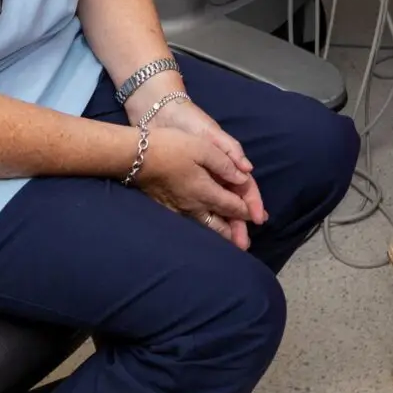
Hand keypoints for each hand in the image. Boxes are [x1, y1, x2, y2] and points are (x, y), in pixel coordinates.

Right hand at [134, 117, 264, 249]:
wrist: (133, 157)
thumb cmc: (170, 148)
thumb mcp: (203, 148)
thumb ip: (224, 165)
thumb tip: (242, 177)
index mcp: (205, 191)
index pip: (231, 206)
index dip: (247, 211)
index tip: (258, 218)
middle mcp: (193, 205)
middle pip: (218, 224)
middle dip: (233, 233)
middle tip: (244, 244)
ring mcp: (178, 208)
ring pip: (203, 226)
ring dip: (218, 234)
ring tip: (227, 242)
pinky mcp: (165, 207)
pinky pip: (189, 222)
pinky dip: (200, 227)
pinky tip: (200, 226)